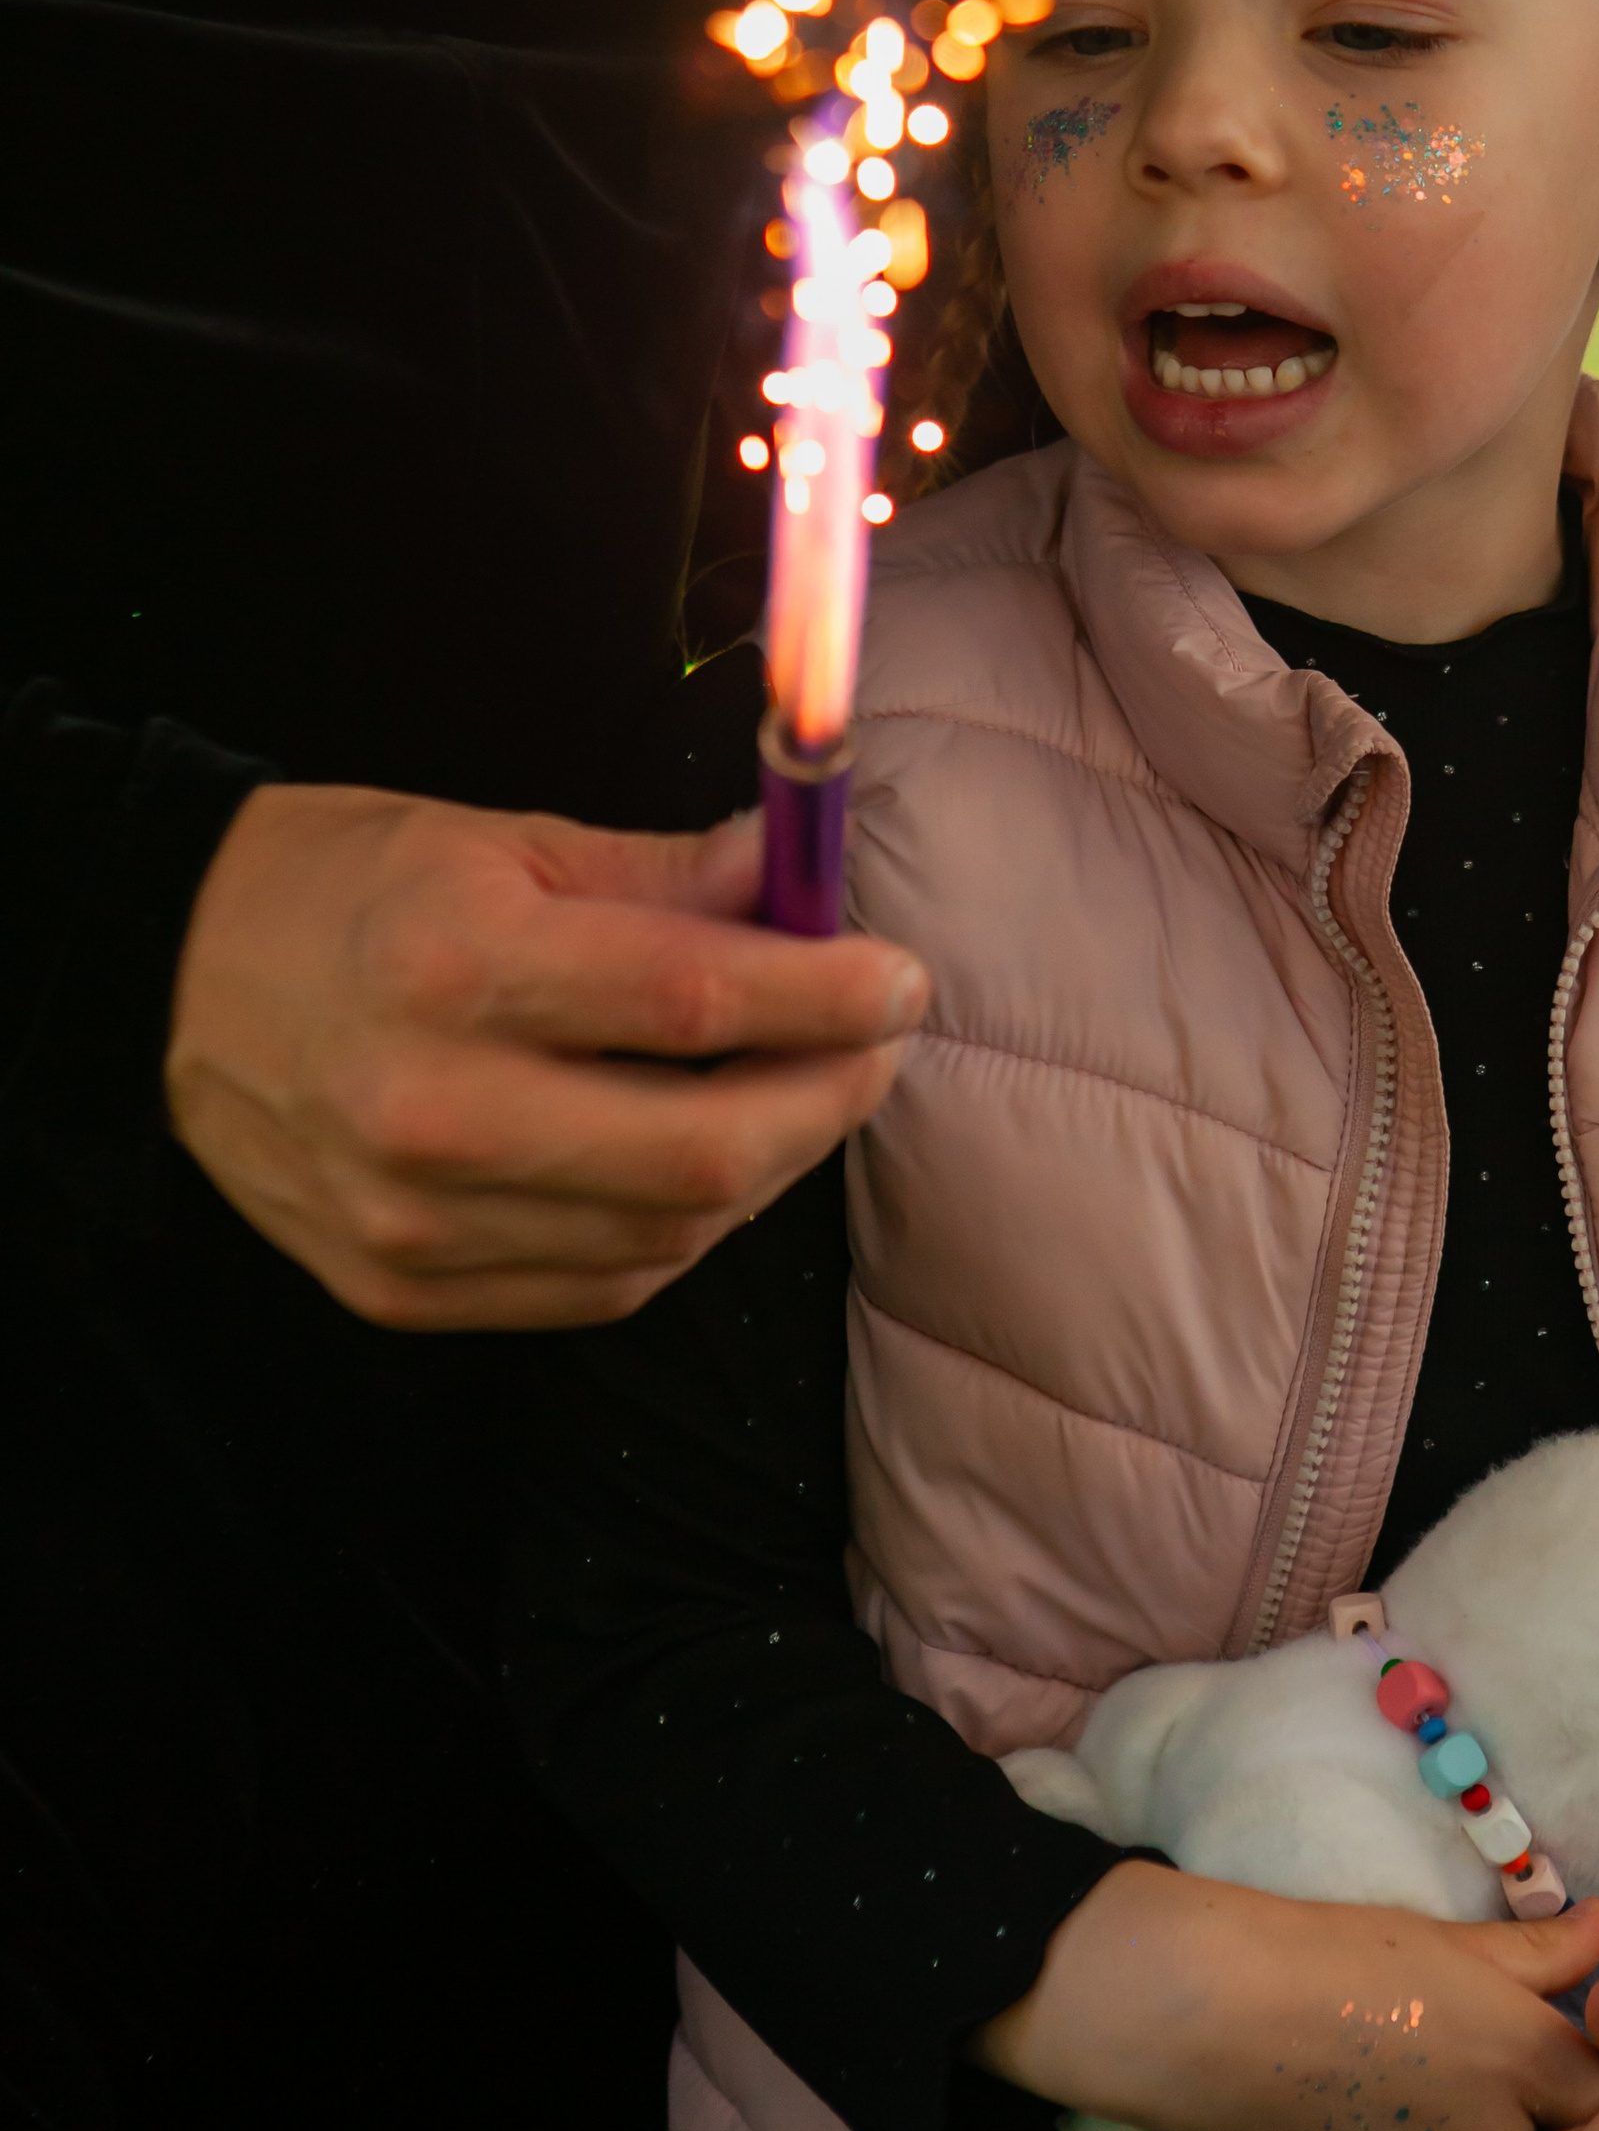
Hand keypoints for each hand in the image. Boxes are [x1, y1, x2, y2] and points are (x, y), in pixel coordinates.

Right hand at [167, 783, 927, 1330]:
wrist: (167, 988)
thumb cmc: (350, 890)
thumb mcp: (503, 839)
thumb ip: (665, 875)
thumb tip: (806, 879)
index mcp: (459, 965)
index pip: (695, 998)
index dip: (827, 994)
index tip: (900, 978)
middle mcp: (436, 1108)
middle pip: (702, 1152)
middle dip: (827, 1099)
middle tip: (875, 1044)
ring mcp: (415, 1220)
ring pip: (667, 1238)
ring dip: (765, 1169)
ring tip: (795, 1095)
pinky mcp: (402, 1291)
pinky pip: (600, 1290)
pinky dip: (678, 1234)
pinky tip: (700, 1167)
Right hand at [972, 1864, 1598, 2130]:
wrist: (1211, 2014)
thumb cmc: (1330, 1955)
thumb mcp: (1445, 1938)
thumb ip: (1540, 1951)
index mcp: (1527, 2063)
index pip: (1598, 2096)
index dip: (1555, 2073)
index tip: (1503, 2048)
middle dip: (1480, 2108)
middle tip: (1407, 2053)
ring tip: (1353, 2088)